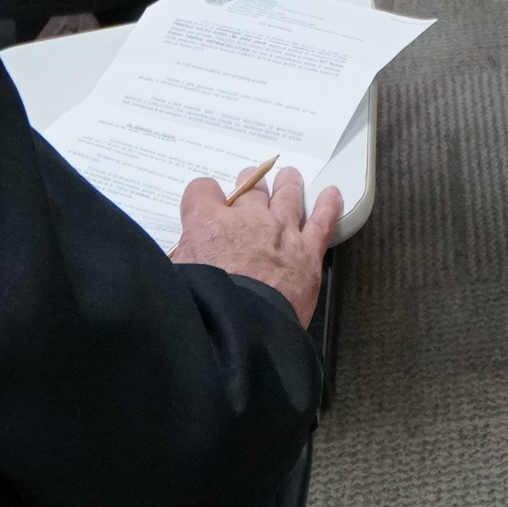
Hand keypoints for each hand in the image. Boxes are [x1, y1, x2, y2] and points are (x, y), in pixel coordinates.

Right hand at [172, 163, 339, 321]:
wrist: (241, 327)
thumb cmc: (205, 307)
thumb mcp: (176, 278)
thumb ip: (181, 262)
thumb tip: (177, 268)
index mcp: (207, 224)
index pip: (202, 192)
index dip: (203, 196)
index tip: (205, 201)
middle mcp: (247, 220)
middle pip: (250, 187)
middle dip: (249, 185)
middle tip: (251, 186)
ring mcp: (280, 232)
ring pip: (287, 195)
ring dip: (287, 184)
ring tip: (289, 179)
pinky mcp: (307, 253)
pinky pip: (322, 221)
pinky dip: (328, 206)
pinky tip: (331, 196)